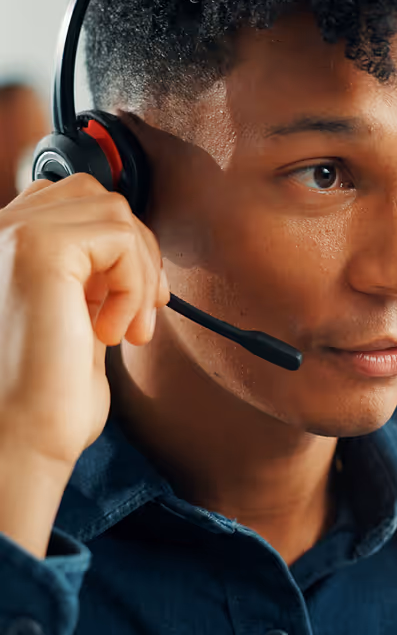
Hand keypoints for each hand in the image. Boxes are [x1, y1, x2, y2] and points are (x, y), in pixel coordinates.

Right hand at [0, 173, 169, 471]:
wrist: (21, 440)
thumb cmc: (44, 395)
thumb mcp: (73, 313)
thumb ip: (90, 272)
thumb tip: (133, 244)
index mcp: (3, 246)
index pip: (69, 200)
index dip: (115, 243)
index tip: (135, 297)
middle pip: (94, 194)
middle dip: (136, 249)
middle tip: (144, 309)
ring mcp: (13, 234)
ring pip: (115, 213)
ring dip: (140, 272)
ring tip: (126, 328)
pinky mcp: (38, 246)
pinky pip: (121, 238)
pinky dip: (134, 284)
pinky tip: (111, 331)